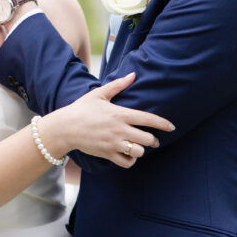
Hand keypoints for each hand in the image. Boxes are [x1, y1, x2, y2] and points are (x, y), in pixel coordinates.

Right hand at [40, 73, 174, 168]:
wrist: (65, 127)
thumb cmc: (82, 109)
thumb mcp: (99, 94)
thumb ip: (118, 85)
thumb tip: (133, 74)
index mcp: (120, 114)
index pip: (148, 119)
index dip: (163, 123)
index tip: (172, 127)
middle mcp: (119, 130)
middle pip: (147, 139)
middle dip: (153, 140)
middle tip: (153, 139)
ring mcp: (113, 143)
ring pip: (138, 152)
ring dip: (141, 150)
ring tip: (139, 147)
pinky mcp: (107, 154)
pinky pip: (126, 162)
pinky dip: (130, 160)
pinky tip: (128, 155)